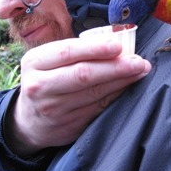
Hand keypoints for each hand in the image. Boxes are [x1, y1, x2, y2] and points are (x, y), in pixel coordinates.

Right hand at [4, 37, 150, 156]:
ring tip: (140, 71)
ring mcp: (54, 109)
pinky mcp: (69, 125)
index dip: (95, 49)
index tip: (118, 46)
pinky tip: (129, 86)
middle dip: (115, 67)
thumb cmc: (47, 79)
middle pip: (83, 75)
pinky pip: (99, 107)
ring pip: (95, 93)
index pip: (67, 52)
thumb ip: (77, 51)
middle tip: (139, 62)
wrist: (29, 120)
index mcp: (35, 62)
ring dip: (122, 81)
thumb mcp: (49, 60)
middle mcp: (40, 86)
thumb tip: (116, 44)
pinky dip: (116, 95)